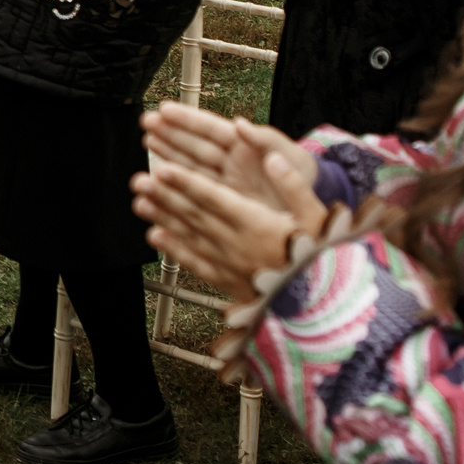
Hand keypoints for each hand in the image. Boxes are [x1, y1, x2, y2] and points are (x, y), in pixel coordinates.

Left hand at [129, 159, 322, 301]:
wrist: (324, 305)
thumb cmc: (324, 257)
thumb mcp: (319, 217)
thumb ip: (294, 186)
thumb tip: (273, 157)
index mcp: (260, 226)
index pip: (216, 199)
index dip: (188, 183)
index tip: (164, 169)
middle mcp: (239, 246)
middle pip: (195, 216)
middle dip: (165, 196)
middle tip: (139, 180)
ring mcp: (231, 266)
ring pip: (190, 237)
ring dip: (163, 218)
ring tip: (140, 202)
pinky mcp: (229, 283)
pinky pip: (196, 264)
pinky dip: (174, 250)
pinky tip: (155, 236)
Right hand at [139, 103, 319, 218]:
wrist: (316, 214)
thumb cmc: (306, 180)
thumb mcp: (293, 159)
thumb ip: (267, 141)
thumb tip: (242, 123)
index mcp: (246, 147)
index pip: (211, 129)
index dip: (187, 120)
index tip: (164, 109)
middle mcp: (231, 162)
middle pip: (195, 144)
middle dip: (170, 133)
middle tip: (145, 122)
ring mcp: (225, 182)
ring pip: (191, 165)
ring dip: (169, 154)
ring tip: (146, 143)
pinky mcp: (223, 202)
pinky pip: (195, 191)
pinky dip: (177, 186)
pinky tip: (160, 181)